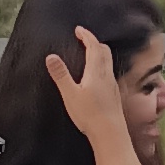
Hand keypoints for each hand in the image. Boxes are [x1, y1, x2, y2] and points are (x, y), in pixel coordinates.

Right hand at [43, 26, 130, 148]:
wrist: (110, 134)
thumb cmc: (91, 115)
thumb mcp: (70, 94)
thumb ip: (61, 75)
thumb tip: (51, 57)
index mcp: (96, 71)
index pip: (94, 46)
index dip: (87, 35)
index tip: (79, 30)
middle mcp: (107, 75)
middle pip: (104, 51)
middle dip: (94, 42)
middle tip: (84, 38)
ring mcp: (112, 85)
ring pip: (108, 62)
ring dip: (99, 53)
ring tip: (89, 53)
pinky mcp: (114, 94)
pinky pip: (109, 73)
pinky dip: (102, 65)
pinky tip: (97, 75)